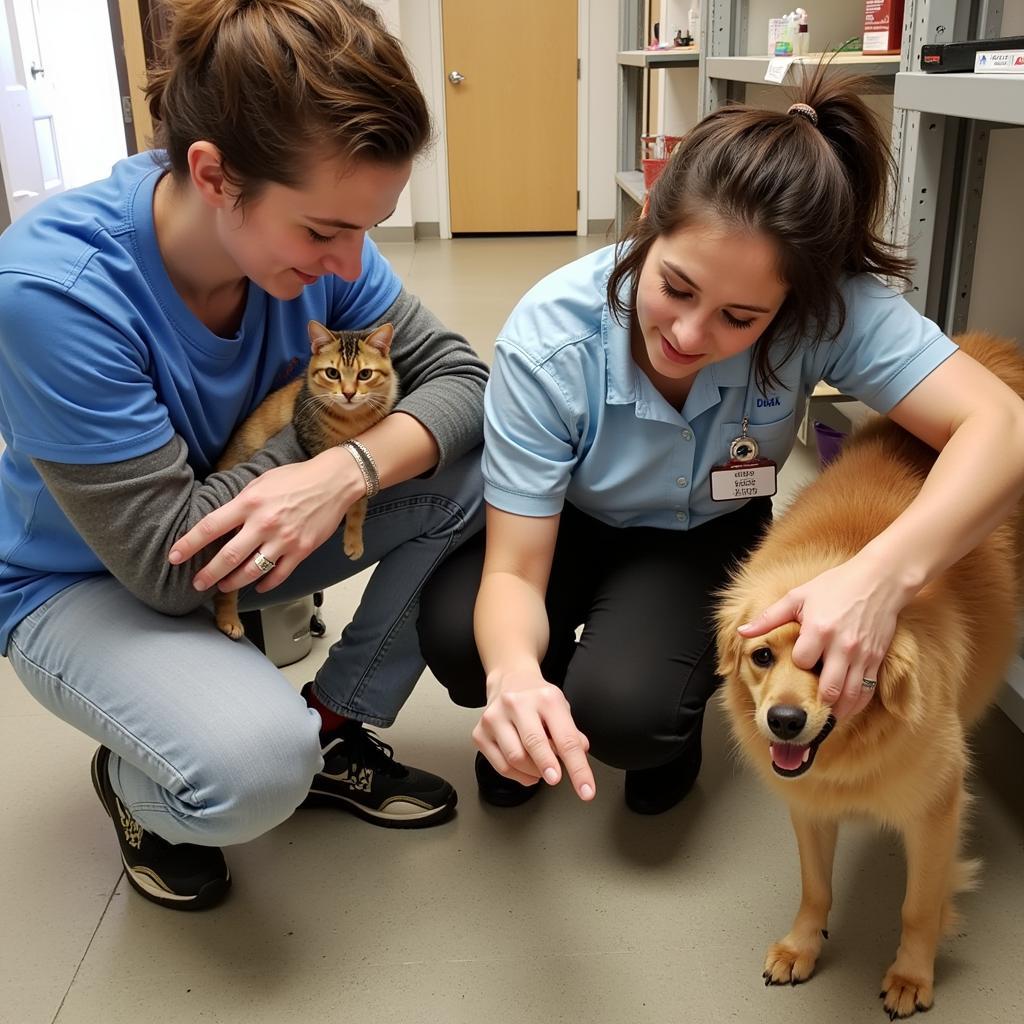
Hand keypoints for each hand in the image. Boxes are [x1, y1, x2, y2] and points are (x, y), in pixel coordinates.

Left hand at [169, 449, 363, 592]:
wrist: (334, 481)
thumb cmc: (297, 478)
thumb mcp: (261, 481)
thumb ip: (241, 502)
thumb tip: (223, 520)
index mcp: (249, 502)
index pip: (210, 527)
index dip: (189, 544)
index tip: (174, 556)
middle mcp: (264, 523)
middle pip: (228, 556)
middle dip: (208, 573)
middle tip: (197, 583)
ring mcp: (284, 540)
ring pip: (251, 571)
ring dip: (233, 582)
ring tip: (223, 586)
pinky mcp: (301, 550)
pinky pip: (278, 575)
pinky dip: (265, 584)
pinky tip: (257, 585)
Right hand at [474, 668, 595, 800]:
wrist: (509, 680)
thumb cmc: (538, 699)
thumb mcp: (561, 708)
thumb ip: (572, 734)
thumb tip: (581, 753)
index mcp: (545, 698)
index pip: (566, 738)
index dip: (578, 768)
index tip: (586, 790)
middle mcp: (517, 704)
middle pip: (534, 744)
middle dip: (547, 767)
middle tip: (556, 780)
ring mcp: (495, 717)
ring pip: (515, 758)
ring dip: (533, 772)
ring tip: (543, 770)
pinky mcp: (480, 733)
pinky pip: (501, 766)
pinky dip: (518, 775)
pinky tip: (527, 771)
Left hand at [737, 555, 906, 718]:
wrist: (879, 580)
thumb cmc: (834, 586)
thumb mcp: (798, 597)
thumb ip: (769, 617)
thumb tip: (741, 632)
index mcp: (819, 629)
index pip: (801, 662)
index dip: (795, 664)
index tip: (795, 660)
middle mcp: (842, 646)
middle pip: (828, 690)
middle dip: (815, 702)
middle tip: (804, 710)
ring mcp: (862, 655)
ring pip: (849, 696)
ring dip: (835, 711)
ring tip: (821, 718)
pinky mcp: (876, 659)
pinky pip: (866, 692)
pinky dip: (854, 705)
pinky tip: (843, 709)